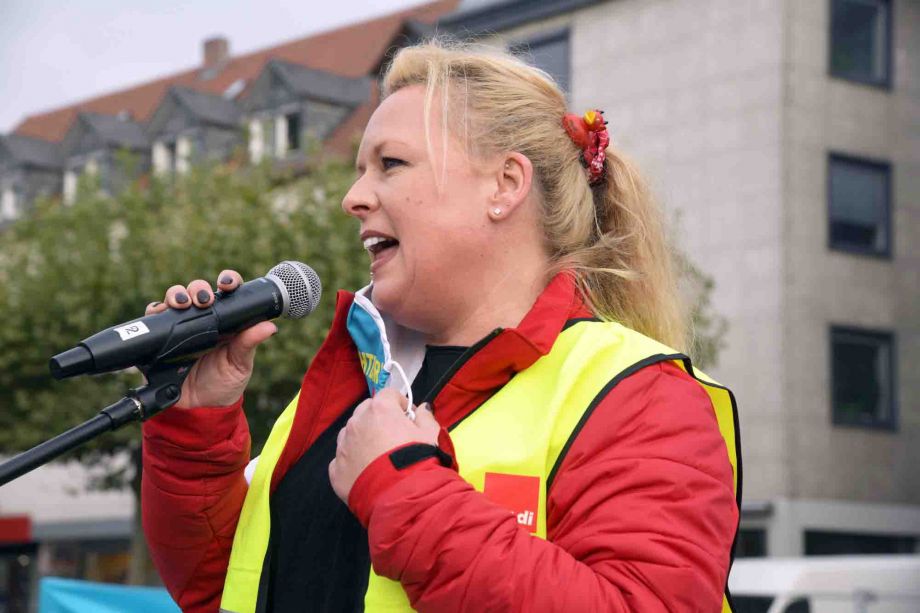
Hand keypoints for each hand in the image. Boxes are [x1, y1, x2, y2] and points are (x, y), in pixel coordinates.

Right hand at [144, 269, 276, 408]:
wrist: (199, 409)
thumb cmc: (224, 384)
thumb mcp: (240, 364)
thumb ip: (249, 344)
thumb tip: (270, 326)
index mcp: (225, 320)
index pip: (226, 292)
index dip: (227, 281)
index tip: (227, 284)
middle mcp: (202, 319)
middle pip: (196, 291)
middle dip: (198, 288)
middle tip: (203, 300)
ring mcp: (180, 327)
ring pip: (175, 299)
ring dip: (176, 295)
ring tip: (182, 304)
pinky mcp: (160, 338)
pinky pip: (153, 318)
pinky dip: (155, 310)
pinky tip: (161, 312)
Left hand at [329, 389, 439, 502]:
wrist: (402, 498)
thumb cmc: (419, 461)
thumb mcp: (432, 435)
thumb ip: (426, 417)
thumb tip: (422, 409)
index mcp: (380, 409)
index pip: (389, 395)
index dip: (400, 405)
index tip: (409, 419)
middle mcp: (357, 423)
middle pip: (366, 411)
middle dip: (378, 418)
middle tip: (394, 436)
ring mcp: (343, 446)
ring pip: (351, 434)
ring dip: (362, 438)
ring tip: (379, 456)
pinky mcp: (336, 470)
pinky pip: (343, 459)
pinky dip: (353, 462)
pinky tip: (367, 473)